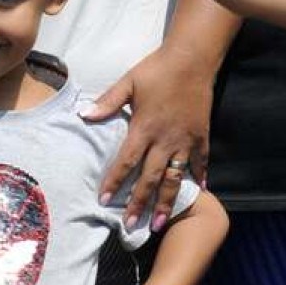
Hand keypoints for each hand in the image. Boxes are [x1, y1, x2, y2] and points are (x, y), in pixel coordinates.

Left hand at [86, 46, 211, 231]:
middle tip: (130, 225)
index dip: (114, 181)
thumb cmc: (157, 70)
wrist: (192, 59)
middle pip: (150, 178)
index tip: (104, 200)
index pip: (126, 161)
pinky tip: (200, 190)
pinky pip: (201, 161)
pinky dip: (200, 176)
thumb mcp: (128, 83)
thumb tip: (84, 116)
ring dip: (167, 202)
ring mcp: (185, 140)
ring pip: (175, 178)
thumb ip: (107, 102)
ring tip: (160, 223)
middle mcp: (164, 139)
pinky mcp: (201, 135)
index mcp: (144, 127)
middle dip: (139, 203)